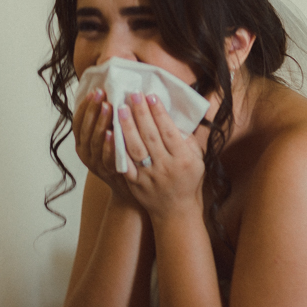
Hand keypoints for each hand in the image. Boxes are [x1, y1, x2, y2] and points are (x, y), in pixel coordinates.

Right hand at [71, 88, 136, 204]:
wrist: (130, 187)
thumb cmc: (122, 155)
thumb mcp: (110, 137)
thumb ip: (107, 120)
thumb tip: (112, 91)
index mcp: (82, 142)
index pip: (78, 121)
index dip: (84, 106)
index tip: (94, 91)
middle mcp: (85, 153)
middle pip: (85, 129)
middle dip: (92, 109)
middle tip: (102, 93)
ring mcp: (95, 164)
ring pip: (94, 141)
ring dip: (100, 122)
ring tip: (108, 107)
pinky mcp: (108, 173)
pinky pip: (106, 157)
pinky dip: (108, 145)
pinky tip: (113, 132)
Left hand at [118, 92, 205, 218]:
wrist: (176, 211)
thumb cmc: (188, 181)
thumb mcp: (197, 160)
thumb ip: (188, 140)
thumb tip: (174, 117)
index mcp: (183, 159)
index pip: (169, 132)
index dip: (160, 113)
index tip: (151, 96)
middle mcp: (166, 167)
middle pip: (151, 136)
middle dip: (141, 113)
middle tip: (133, 94)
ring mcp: (149, 176)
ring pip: (136, 148)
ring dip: (127, 126)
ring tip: (120, 108)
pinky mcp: (135, 183)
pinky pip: (124, 164)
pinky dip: (116, 149)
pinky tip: (109, 133)